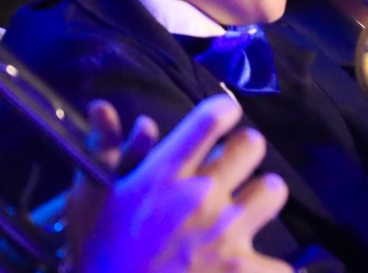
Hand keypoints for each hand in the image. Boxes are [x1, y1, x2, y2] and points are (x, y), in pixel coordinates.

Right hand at [68, 96, 290, 272]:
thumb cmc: (97, 256)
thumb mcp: (87, 202)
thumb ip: (105, 153)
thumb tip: (113, 111)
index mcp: (162, 175)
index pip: (209, 119)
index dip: (224, 111)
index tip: (227, 115)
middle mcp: (199, 196)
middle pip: (252, 144)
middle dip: (245, 152)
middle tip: (235, 169)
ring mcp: (225, 233)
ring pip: (273, 189)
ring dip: (260, 202)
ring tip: (244, 216)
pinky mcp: (241, 270)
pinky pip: (281, 263)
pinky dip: (265, 268)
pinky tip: (247, 270)